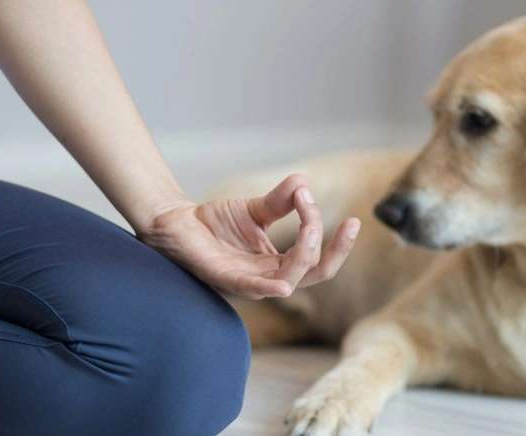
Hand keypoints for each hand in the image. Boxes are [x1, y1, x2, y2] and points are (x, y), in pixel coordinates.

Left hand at [137, 174, 359, 298]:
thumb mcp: (256, 209)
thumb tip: (303, 183)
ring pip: (289, 281)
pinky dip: (267, 288)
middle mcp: (267, 277)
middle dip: (335, 251)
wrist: (175, 222)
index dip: (329, 236)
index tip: (325, 204)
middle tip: (350, 225)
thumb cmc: (214, 223)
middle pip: (314, 273)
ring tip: (311, 226)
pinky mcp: (222, 277)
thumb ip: (281, 200)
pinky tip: (284, 285)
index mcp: (277, 263)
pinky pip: (249, 288)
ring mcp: (246, 280)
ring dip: (305, 254)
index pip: (316, 258)